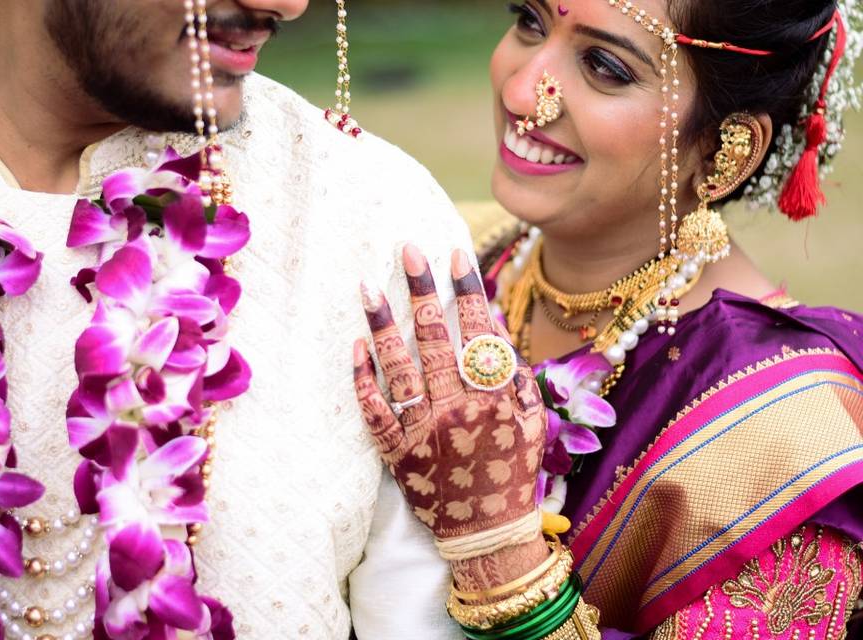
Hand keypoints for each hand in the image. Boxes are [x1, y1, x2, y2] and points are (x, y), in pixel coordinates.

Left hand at [354, 246, 546, 541]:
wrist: (488, 533)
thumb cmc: (513, 472)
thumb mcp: (533, 423)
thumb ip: (515, 376)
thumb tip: (492, 328)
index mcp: (493, 398)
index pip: (478, 330)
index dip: (466, 289)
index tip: (454, 253)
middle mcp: (456, 408)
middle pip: (434, 338)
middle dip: (421, 289)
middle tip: (406, 250)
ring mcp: (421, 429)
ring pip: (398, 366)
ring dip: (382, 322)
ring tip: (368, 284)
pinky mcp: (395, 451)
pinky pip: (374, 410)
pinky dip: (363, 378)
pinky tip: (356, 345)